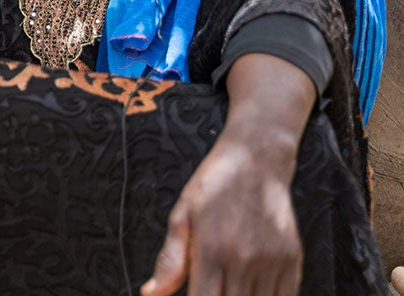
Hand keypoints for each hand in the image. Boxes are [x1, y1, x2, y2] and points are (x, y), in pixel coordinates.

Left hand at [141, 131, 300, 295]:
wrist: (255, 160)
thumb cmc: (213, 185)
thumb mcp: (182, 216)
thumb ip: (170, 261)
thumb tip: (150, 294)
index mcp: (211, 250)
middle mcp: (243, 260)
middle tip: (213, 290)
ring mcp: (272, 262)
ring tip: (230, 289)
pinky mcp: (292, 259)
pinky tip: (253, 291)